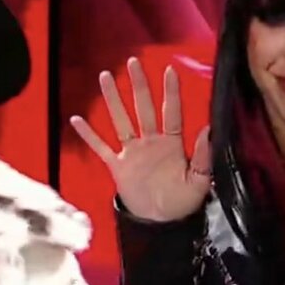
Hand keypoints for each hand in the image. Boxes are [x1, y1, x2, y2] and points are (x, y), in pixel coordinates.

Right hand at [69, 57, 211, 222]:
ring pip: (121, 120)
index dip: (171, 93)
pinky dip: (89, 135)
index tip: (170, 70)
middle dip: (138, 85)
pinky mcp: (117, 166)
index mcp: (172, 144)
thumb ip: (203, 158)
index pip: (172, 113)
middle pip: (144, 108)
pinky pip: (101, 147)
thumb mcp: (199, 182)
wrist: (160, 222)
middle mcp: (150, 142)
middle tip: (132, 62)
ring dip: (113, 99)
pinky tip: (77, 120)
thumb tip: (207, 130)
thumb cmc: (181, 202)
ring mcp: (132, 152)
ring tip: (105, 76)